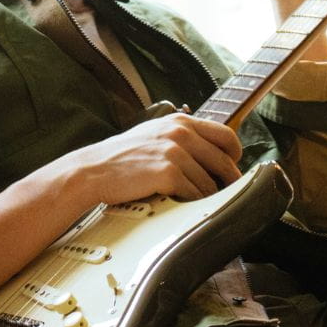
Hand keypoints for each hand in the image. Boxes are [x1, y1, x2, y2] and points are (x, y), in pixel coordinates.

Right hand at [60, 112, 242, 203]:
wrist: (92, 171)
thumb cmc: (121, 157)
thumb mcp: (153, 134)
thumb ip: (181, 136)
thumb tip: (210, 154)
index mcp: (180, 121)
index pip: (226, 135)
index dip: (234, 155)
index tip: (231, 168)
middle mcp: (181, 133)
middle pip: (225, 162)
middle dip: (228, 182)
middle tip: (223, 193)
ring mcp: (175, 153)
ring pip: (210, 183)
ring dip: (205, 197)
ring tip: (193, 201)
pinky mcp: (168, 174)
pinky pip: (195, 195)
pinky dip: (191, 204)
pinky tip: (180, 204)